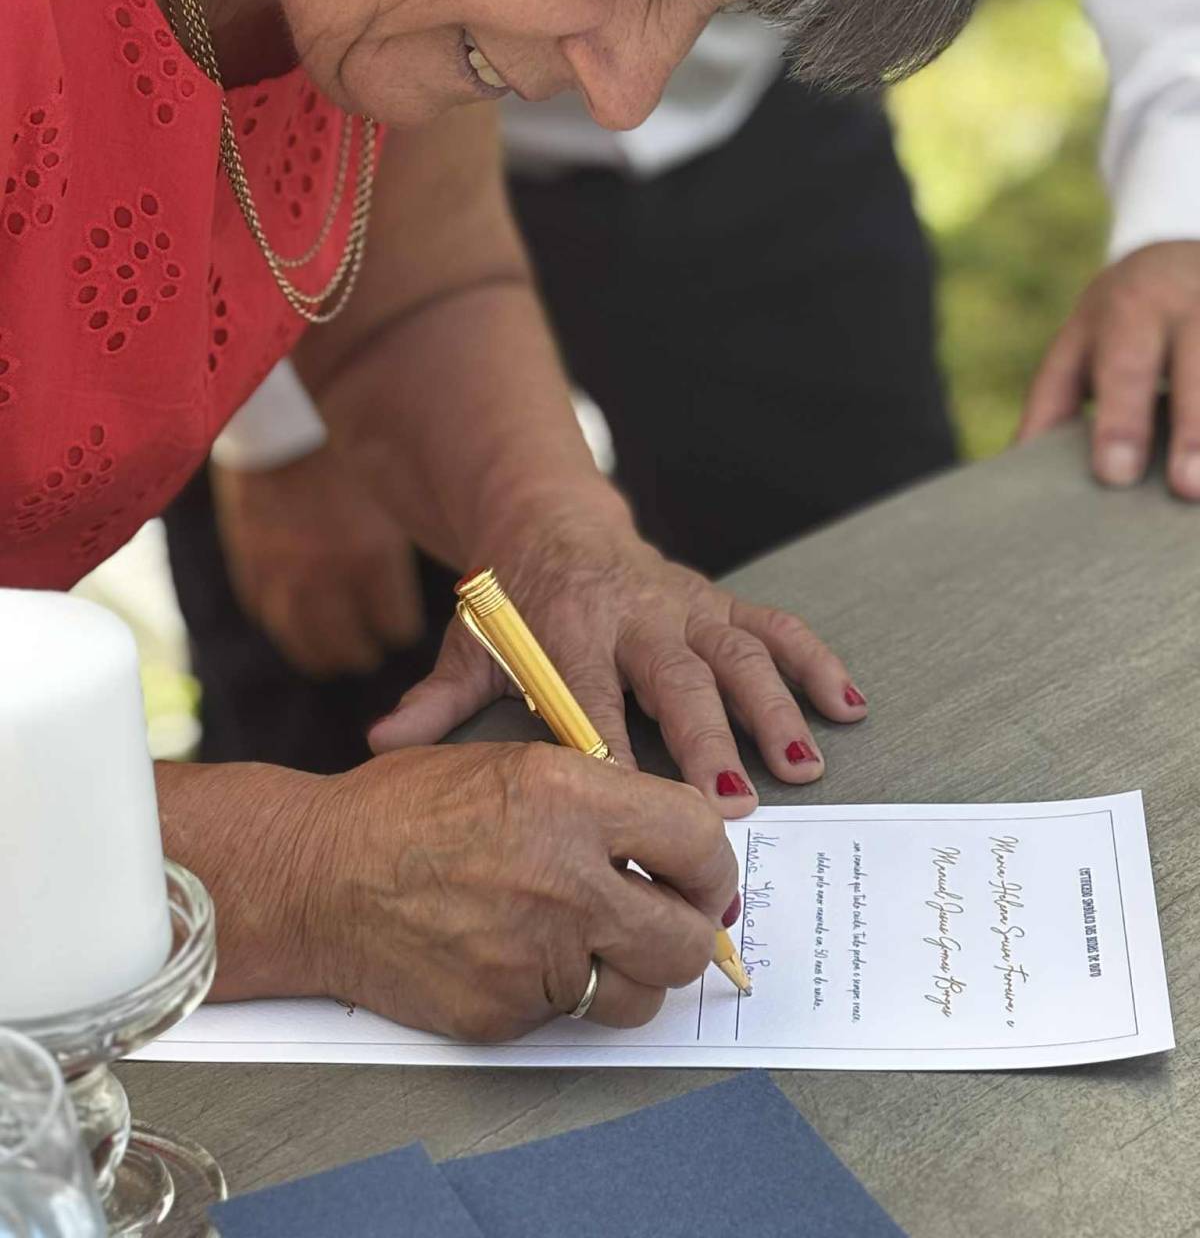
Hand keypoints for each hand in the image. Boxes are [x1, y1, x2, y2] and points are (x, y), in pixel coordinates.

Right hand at [202, 743, 738, 1040]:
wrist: (316, 875)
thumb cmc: (405, 809)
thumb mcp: (512, 764)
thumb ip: (598, 800)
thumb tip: (672, 838)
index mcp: (570, 796)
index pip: (698, 837)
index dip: (710, 864)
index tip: (702, 875)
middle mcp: (564, 877)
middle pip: (687, 936)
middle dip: (690, 932)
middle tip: (671, 922)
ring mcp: (535, 954)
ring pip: (641, 992)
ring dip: (633, 973)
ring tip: (598, 945)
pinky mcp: (505, 1012)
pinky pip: (570, 1017)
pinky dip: (560, 994)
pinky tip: (526, 959)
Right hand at [210, 445, 425, 675]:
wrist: (280, 414)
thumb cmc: (349, 444)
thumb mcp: (390, 490)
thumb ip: (399, 543)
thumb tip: (430, 571)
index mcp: (370, 554)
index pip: (395, 626)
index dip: (400, 628)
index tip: (401, 626)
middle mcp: (326, 574)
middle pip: (350, 648)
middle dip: (365, 651)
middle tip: (372, 650)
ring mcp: (282, 574)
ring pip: (305, 643)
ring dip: (325, 653)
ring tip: (338, 656)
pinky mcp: (249, 563)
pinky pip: (267, 613)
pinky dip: (284, 621)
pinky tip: (297, 619)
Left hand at [368, 498, 866, 813]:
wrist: (552, 524)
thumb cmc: (514, 606)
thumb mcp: (471, 647)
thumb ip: (435, 701)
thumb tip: (381, 746)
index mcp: (566, 630)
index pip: (587, 694)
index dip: (610, 747)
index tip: (631, 805)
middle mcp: (633, 614)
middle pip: (674, 680)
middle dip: (707, 738)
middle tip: (733, 802)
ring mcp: (684, 604)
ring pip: (737, 654)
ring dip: (774, 708)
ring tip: (804, 766)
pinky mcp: (718, 600)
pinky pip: (776, 625)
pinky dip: (814, 661)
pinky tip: (848, 705)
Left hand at [1019, 240, 1199, 497]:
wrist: (1186, 252)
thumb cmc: (1125, 318)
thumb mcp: (1080, 343)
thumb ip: (1051, 401)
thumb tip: (1015, 468)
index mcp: (1132, 306)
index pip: (1125, 366)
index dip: (1122, 420)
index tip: (1114, 474)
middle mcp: (1194, 301)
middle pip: (1199, 365)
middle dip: (1195, 428)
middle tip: (1187, 489)